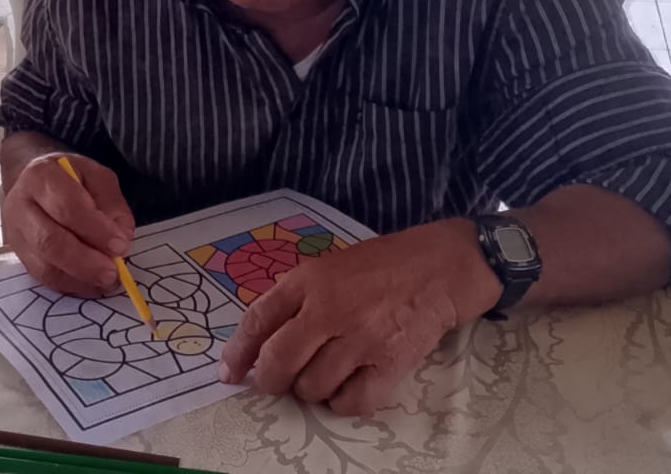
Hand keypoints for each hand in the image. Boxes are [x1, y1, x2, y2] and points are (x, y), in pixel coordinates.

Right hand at [3, 153, 135, 296]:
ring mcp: (16, 235)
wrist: (36, 184)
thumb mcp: (97, 176)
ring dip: (80, 278)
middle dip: (85, 261)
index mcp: (40, 177)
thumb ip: (111, 203)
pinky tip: (92, 284)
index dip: (95, 230)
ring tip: (106, 281)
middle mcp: (20, 207)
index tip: (121, 245)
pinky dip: (72, 285)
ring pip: (44, 265)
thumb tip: (122, 235)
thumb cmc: (70, 179)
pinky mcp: (21, 257)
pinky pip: (45, 278)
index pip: (67, 207)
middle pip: (49, 241)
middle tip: (113, 272)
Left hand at [219, 219, 503, 415]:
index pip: (257, 321)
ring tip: (328, 375)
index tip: (228, 375)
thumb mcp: (331, 267)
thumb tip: (260, 342)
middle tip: (281, 382)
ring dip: (313, 391)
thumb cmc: (383, 266)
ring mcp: (360, 338)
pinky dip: (345, 403)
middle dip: (272, 382)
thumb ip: (297, 298)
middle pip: (278, 363)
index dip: (238, 353)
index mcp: (308, 281)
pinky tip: (352, 387)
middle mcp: (328, 309)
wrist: (442, 267)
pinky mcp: (390, 362)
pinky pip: (351, 402)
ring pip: (312, 388)